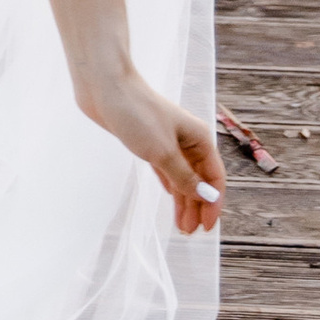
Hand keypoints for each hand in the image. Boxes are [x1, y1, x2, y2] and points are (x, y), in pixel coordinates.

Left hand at [77, 66, 227, 238]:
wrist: (105, 87)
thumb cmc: (136, 114)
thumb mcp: (163, 152)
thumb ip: (185, 177)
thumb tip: (207, 197)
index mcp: (200, 139)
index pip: (214, 178)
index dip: (213, 204)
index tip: (207, 228)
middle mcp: (188, 141)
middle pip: (199, 180)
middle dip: (197, 207)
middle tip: (190, 232)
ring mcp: (168, 141)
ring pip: (183, 177)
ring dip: (184, 201)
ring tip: (181, 226)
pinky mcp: (149, 143)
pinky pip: (167, 170)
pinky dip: (171, 186)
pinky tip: (173, 199)